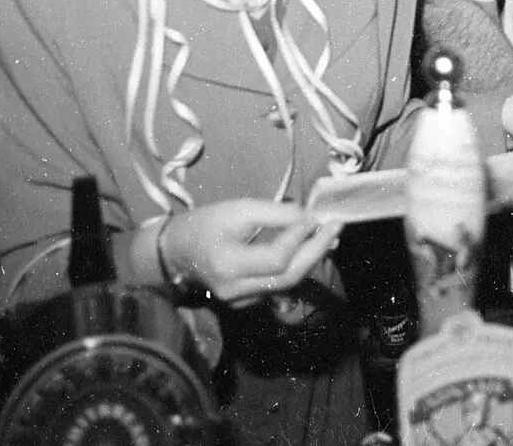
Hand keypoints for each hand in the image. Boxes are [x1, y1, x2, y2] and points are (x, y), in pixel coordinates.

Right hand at [161, 199, 338, 304]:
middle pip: (288, 276)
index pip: (276, 258)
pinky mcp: (247, 303)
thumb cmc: (205, 224)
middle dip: (316, 250)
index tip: (316, 217)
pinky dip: (298, 266)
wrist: (176, 252)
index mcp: (228, 265)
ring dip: (312, 259)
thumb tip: (309, 217)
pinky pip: (279, 285)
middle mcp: (236, 290)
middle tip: (336, 227)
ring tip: (330, 235)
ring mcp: (241, 302)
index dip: (300, 237)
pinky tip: (312, 249)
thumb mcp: (238, 209)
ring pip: (287, 283)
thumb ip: (276, 213)